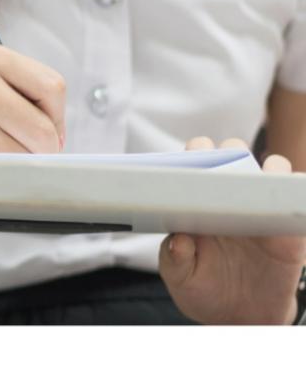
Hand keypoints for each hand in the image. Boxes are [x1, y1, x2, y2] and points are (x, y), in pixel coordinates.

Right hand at [0, 42, 65, 152]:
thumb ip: (32, 103)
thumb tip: (56, 143)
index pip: (52, 87)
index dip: (56, 117)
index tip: (42, 128)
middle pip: (41, 125)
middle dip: (42, 148)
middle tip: (26, 150)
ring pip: (23, 150)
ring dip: (19, 161)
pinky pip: (0, 163)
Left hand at [159, 137, 305, 323]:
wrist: (241, 317)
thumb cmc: (204, 290)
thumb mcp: (181, 279)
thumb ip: (174, 260)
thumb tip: (178, 240)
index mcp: (198, 203)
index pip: (196, 165)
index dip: (195, 154)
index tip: (194, 155)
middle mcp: (230, 198)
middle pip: (234, 156)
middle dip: (229, 151)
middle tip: (225, 164)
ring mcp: (262, 208)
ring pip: (272, 170)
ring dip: (270, 167)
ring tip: (262, 179)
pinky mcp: (291, 228)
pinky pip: (300, 198)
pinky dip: (299, 190)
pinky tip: (293, 193)